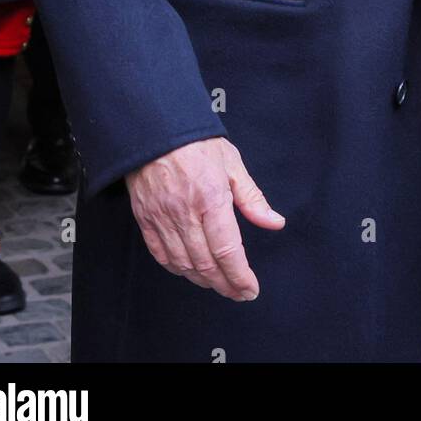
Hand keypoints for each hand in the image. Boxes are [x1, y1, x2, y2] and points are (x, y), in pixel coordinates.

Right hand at [125, 136, 284, 300]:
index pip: (227, 250)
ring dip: (203, 280)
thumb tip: (274, 222)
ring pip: (183, 264)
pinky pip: (161, 254)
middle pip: (206, 263)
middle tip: (239, 292)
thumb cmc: (196, 142)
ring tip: (219, 284)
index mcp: (211, 197)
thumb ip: (252, 198)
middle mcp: (185, 212)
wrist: (155, 128)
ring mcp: (162, 217)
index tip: (250, 289)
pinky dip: (177, 269)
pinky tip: (190, 271)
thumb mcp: (232, 163)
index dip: (240, 276)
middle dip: (225, 284)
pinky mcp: (145, 218)